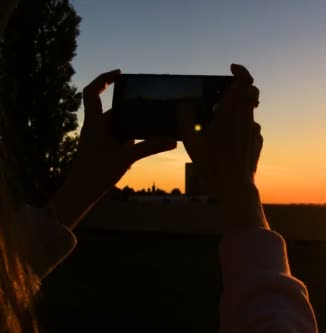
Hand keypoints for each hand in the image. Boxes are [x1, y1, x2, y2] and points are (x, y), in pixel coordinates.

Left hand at [50, 69, 176, 228]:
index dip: (104, 80)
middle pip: (114, 109)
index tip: (120, 74)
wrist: (81, 192)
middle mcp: (95, 127)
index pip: (92, 92)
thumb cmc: (97, 173)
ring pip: (118, 125)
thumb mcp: (126, 158)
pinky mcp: (102, 148)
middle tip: (151, 104)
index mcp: (95, 122)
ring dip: (133, 125)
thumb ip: (150, 147)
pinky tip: (144, 145)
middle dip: (131, 108)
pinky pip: (119, 137)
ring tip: (152, 126)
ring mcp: (98, 138)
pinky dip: (131, 137)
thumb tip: (172, 141)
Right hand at [179, 64, 267, 229]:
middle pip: (252, 92)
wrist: (233, 186)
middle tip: (227, 95)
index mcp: (231, 112)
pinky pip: (251, 127)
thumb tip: (183, 104)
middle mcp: (246, 118)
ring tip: (223, 123)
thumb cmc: (211, 163)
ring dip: (239, 110)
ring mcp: (254, 130)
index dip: (241, 71)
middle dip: (241, 89)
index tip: (232, 68)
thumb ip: (185, 118)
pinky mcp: (258, 141)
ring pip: (250, 110)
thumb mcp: (191, 140)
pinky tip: (230, 140)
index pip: (245, 81)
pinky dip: (242, 127)